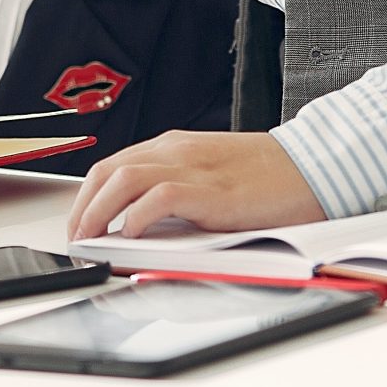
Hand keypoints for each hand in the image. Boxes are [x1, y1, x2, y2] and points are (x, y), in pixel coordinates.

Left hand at [66, 130, 326, 241]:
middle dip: (83, 206)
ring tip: (91, 238)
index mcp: (174, 147)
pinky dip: (137, 213)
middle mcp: (176, 151)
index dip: (87, 197)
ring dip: (99, 210)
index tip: (79, 225)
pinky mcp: (211, 190)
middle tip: (76, 237)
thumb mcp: (209, 176)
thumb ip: (175, 190)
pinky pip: (160, 196)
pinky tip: (131, 232)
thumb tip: (139, 222)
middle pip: (108, 170)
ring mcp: (193, 168)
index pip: (113, 166)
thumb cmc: (266, 178)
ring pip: (124, 178)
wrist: (311, 169)